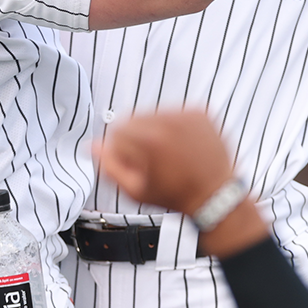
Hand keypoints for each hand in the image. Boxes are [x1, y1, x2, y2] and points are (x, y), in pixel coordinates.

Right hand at [91, 109, 267, 256]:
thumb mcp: (135, 190)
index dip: (122, 152)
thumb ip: (108, 167)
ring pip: (154, 112)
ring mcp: (186, 114)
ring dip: (155, 129)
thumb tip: (92, 145)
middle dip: (136, 137)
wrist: (215, 195)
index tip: (136, 166)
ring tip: (169, 153)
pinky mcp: (200, 111)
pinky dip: (174, 125)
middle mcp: (168, 121)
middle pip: (134, 118)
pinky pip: (175, 111)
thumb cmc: (174, 196)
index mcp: (149, 140)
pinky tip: (182, 145)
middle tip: (152, 160)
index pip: (117, 132)